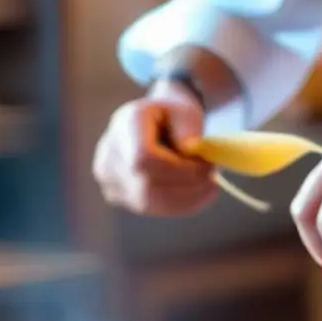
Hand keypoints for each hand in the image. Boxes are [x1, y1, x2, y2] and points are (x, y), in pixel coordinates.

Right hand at [93, 80, 216, 215]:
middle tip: (213, 178)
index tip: (208, 165)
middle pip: (147, 187)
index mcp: (125, 123)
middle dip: (187, 188)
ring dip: (186, 200)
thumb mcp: (187, 111)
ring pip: (149, 204)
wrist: (155, 123)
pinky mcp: (116, 195)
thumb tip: (189, 150)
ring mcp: (108, 177)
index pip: (144, 159)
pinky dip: (180, 206)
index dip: (180, 170)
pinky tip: (198, 194)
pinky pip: (151, 209)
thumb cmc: (174, 115)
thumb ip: (189, 127)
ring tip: (208, 186)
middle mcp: (109, 152)